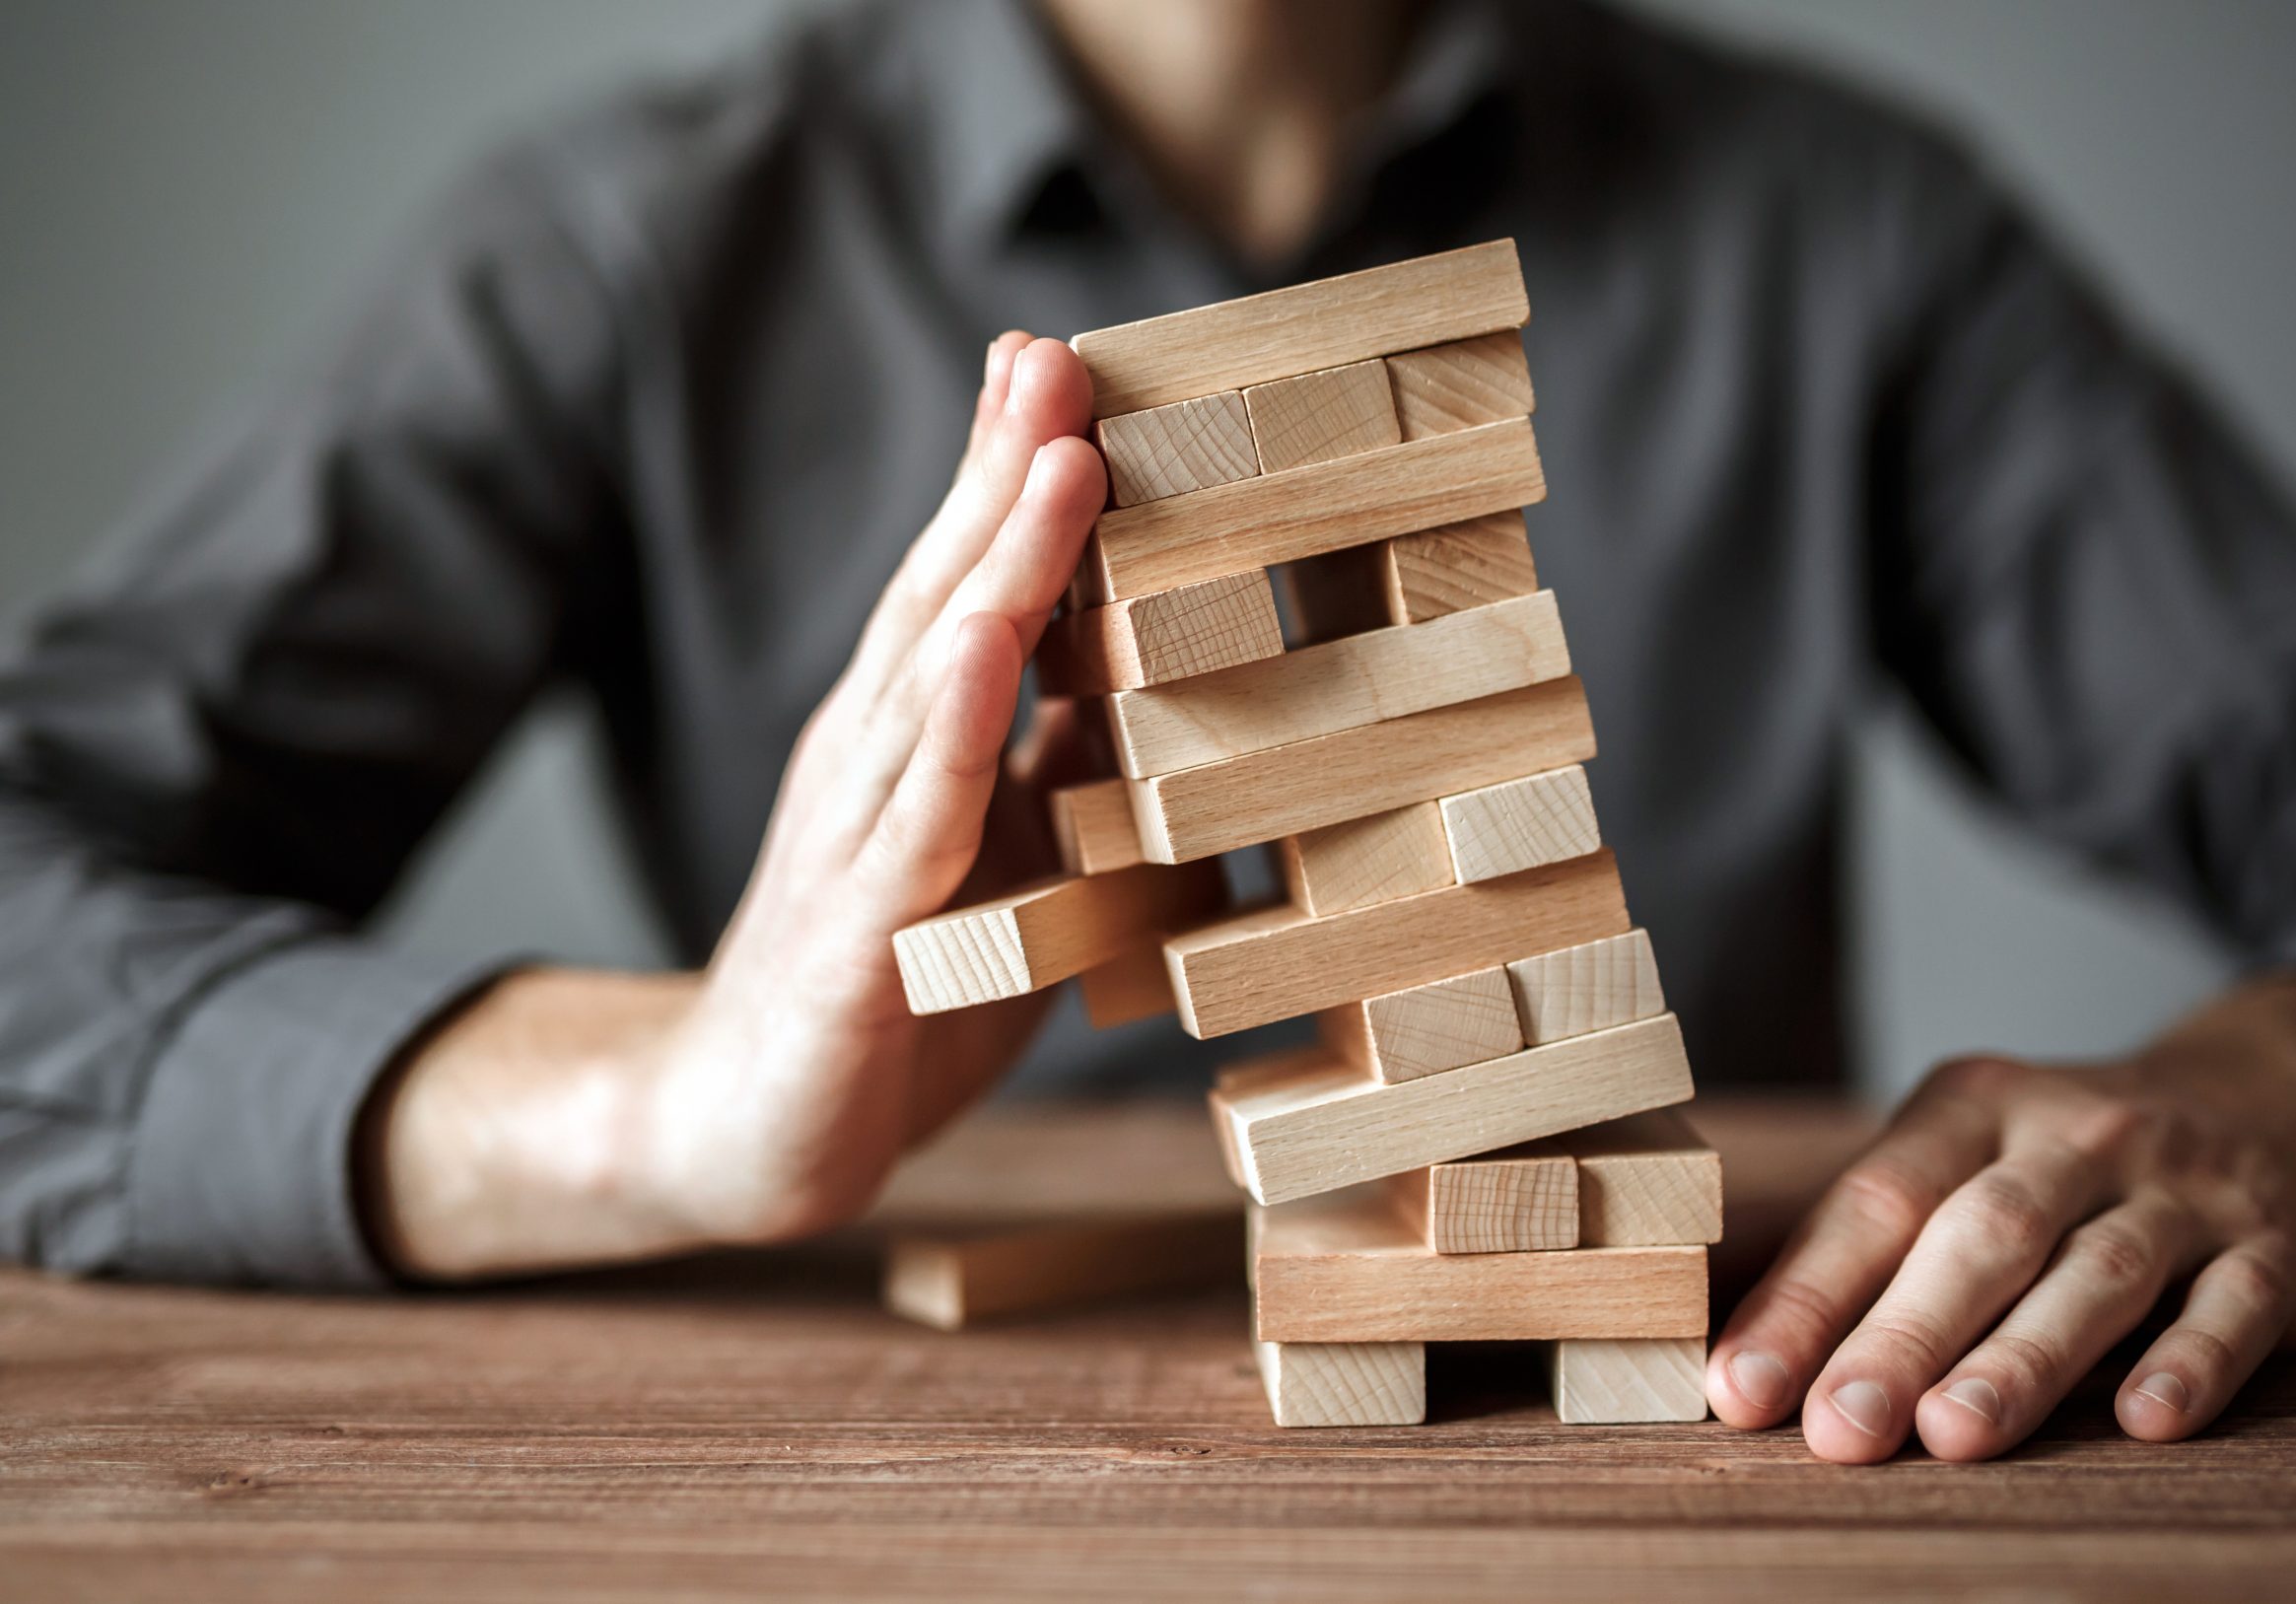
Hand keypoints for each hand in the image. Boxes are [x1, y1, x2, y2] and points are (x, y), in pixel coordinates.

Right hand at [365, 333, 1108, 1278]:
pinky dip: (951, 728)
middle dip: (1005, 468)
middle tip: (1058, 352)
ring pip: (929, 677)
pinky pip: (911, 820)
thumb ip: (1064, 767)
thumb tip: (1157, 674)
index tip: (1067, 361)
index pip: (965, 585)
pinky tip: (986, 645)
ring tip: (1059, 455)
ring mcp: (855, 839)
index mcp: (912, 741)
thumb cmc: (897, 993)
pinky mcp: (854, 938)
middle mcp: (873, 763)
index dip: (1012, 475)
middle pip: (943, 591)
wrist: (746, 1138)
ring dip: (997, 561)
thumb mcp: (1008, 864)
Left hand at [1705, 977, 2295, 1460]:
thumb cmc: (2071, 1159)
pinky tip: (2144, 1421)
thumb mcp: (1973, 1154)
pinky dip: (2190, 1362)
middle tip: (1839, 1427)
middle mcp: (2077, 1134)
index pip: (1876, 1200)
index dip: (1806, 1298)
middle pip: (1981, 1237)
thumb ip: (1882, 1243)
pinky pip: (2234, 1305)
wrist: (2279, 1094)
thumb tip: (1755, 1362)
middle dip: (1903, 1337)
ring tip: (1953, 1435)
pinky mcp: (2276, 1246)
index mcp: (1975, 1104)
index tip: (1744, 1388)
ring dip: (2023, 1358)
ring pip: (2097, 1273)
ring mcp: (2183, 1186)